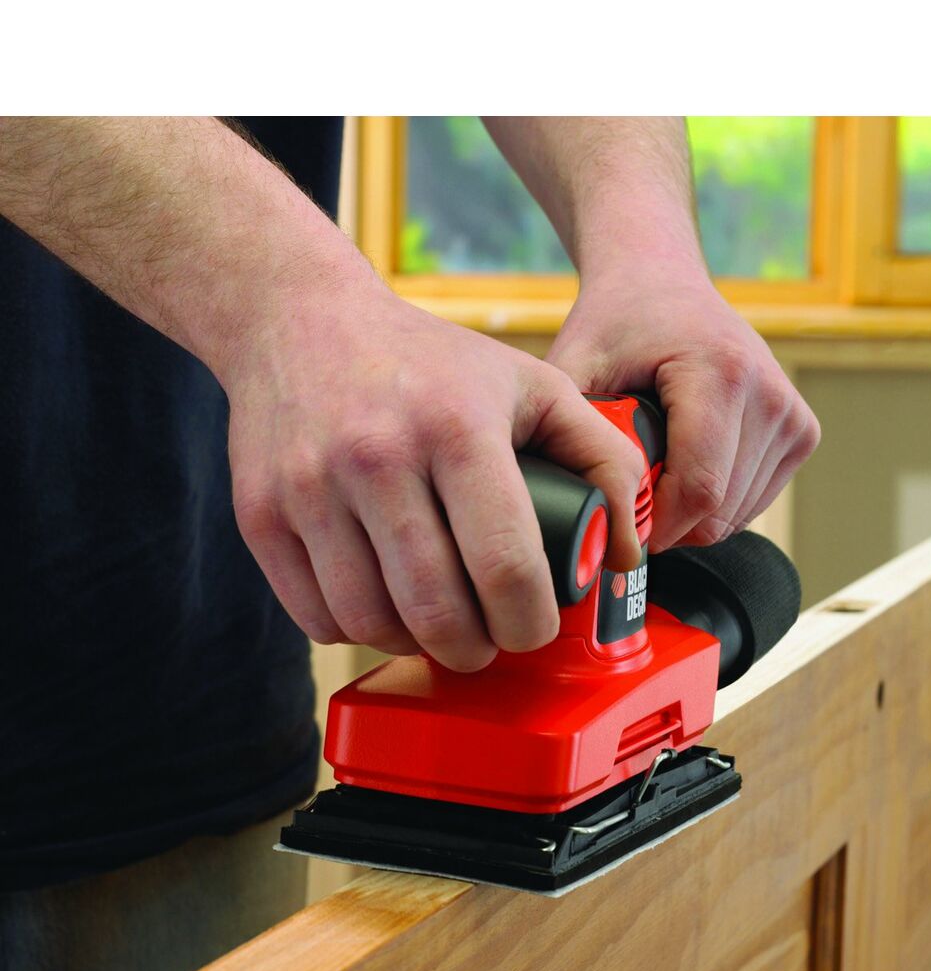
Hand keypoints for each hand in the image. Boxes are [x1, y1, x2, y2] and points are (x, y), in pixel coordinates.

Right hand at [219, 274, 644, 668]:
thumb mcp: (532, 386)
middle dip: (477, 649)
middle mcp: (376, 457)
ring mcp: (309, 490)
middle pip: (438, 612)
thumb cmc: (430, 364)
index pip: (506, 568)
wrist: (297, 321)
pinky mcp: (260, 515)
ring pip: (374, 623)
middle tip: (489, 640)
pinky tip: (385, 606)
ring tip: (440, 624)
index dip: (530, 623)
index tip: (533, 628)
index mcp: (457, 428)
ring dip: (417, 644)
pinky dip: (358, 630)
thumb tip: (629, 550)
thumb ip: (602, 458)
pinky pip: (317, 617)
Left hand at [547, 264, 819, 551]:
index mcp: (722, 373)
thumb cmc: (616, 324)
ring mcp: (793, 415)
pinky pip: (753, 503)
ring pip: (737, 516)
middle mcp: (770, 394)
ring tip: (656, 470)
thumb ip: (570, 435)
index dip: (654, 527)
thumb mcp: (574, 368)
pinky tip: (686, 466)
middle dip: (667, 523)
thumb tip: (571, 506)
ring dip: (690, 515)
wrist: (662, 283)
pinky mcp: (802, 431)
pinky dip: (715, 503)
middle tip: (627, 494)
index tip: (617, 526)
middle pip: (719, 512)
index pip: (699, 491)